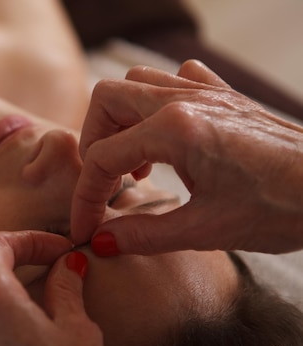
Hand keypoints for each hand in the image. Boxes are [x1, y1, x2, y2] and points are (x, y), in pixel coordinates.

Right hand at [71, 60, 302, 253]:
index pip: (103, 156)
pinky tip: (167, 139)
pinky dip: (156, 104)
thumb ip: (144, 235)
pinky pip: (175, 79)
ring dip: (121, 121)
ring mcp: (206, 91)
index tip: (87, 225)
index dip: (86, 196)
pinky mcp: (224, 96)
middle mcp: (186, 99)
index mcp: (176, 129)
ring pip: (136, 83)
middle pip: (107, 101)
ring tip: (136, 164)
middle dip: (93, 144)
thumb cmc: (282, 207)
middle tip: (105, 182)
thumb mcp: (205, 230)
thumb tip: (101, 242)